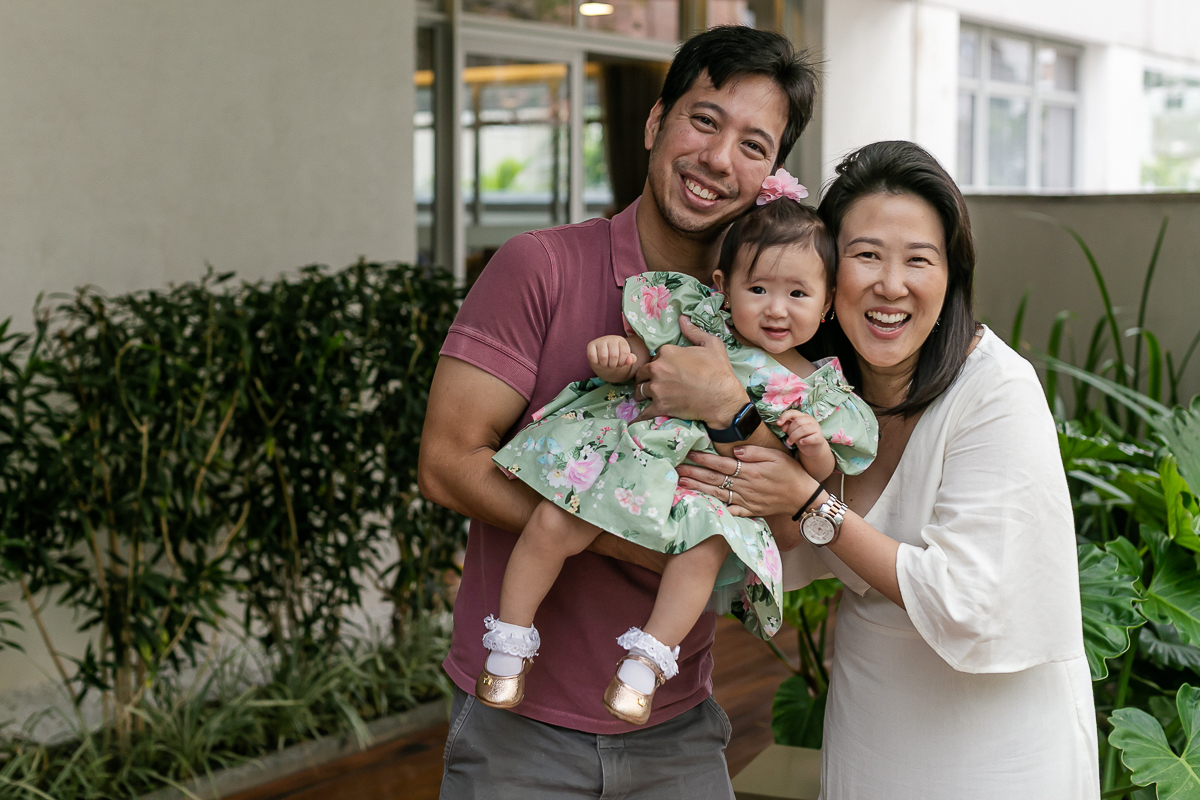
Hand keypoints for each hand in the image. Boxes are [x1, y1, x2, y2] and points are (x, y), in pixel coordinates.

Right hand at [588, 335, 637, 382]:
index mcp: (621, 340)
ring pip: (603, 357)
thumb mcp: (624, 358)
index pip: (625, 353)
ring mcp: (600, 341)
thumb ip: (630, 359)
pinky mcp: (590, 345)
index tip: (620, 363)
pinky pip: (593, 356)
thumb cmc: (615, 357)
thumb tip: (630, 360)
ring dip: (605, 364)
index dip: (622, 362)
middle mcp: (610, 338)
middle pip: (614, 356)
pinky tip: (598, 360)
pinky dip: (596, 362)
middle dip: (613, 365)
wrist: (602, 357)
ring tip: (605, 363)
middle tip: (611, 364)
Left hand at [634, 316, 746, 424]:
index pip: (655, 356)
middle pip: (642, 373)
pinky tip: (635, 420)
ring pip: (639, 391)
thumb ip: (694, 331)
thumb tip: (682, 318)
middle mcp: (658, 369)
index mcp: (667, 352)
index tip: (668, 370)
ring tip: (647, 398)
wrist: (723, 399)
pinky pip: (642, 413)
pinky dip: (639, 417)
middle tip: (653, 384)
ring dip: (642, 394)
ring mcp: (657, 388)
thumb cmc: (719, 371)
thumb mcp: (711, 345)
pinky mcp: (660, 406)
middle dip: (646, 378)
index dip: (661, 364)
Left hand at [677, 445, 818, 520]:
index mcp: (750, 471)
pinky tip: (701, 505)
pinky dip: (715, 509)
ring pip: (717, 493)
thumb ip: (754, 453)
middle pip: (715, 479)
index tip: (689, 454)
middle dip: (694, 474)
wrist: (803, 497)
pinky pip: (729, 510)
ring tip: (681, 484)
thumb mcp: (775, 456)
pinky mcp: (749, 510)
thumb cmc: (791, 472)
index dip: (704, 459)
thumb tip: (733, 450)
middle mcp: (745, 486)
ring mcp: (746, 500)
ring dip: (698, 489)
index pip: (722, 463)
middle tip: (676, 469)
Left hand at [778, 410, 825, 455]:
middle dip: (790, 431)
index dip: (784, 416)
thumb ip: (787, 426)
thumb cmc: (801, 437)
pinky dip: (804, 441)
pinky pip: (812, 438)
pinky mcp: (820, 438)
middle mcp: (811, 420)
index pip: (793, 412)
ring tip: (790, 442)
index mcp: (803, 416)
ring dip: (794, 437)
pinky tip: (801, 443)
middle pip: (797, 421)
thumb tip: (782, 425)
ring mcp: (817, 428)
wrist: (813, 448)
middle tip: (788, 438)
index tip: (778, 423)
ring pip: (803, 429)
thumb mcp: (792, 431)